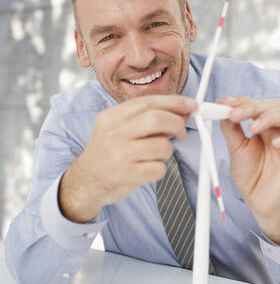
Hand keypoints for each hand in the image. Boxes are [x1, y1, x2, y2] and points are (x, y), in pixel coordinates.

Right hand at [59, 95, 196, 222]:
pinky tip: (149, 168)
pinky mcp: (126, 176)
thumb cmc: (107, 152)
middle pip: (157, 119)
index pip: (149, 102)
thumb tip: (182, 111)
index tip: (191, 105)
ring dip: (168, 150)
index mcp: (112, 116)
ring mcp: (119, 155)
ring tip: (157, 154)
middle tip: (181, 132)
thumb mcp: (118, 127)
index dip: (175, 102)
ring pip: (162, 145)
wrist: (85, 181)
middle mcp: (114, 133)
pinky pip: (159, 169)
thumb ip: (146, 117)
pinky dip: (160, 169)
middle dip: (177, 124)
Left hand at [219, 95, 279, 244]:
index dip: (240, 100)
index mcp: (261, 125)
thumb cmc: (249, 175)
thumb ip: (230, 129)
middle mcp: (277, 129)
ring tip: (252, 128)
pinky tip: (276, 143)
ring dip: (270, 117)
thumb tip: (222, 109)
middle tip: (235, 114)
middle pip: (272, 105)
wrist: (258, 201)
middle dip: (252, 106)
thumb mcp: (235, 149)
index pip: (254, 104)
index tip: (223, 102)